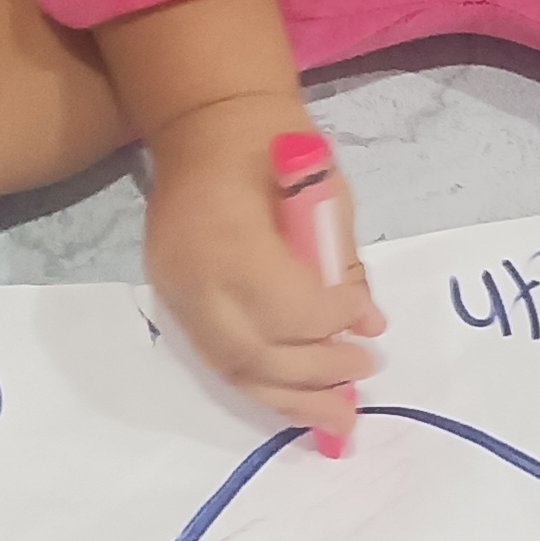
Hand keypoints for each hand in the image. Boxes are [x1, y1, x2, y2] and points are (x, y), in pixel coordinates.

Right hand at [140, 89, 384, 436]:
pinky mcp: (170, 301)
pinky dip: (260, 383)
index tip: (369, 326)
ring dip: (289, 399)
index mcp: (232, 240)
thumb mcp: (325, 190)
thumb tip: (369, 326)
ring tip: (339, 417)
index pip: (288, 310)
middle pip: (256, 353)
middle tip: (364, 374)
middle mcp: (194, 276)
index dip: (333, 325)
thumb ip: (343, 263)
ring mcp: (174, 292)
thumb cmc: (274, 145)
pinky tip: (297, 399)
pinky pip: (216, 358)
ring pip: (232, 368)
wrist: (203, 123)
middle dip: (316, 376)